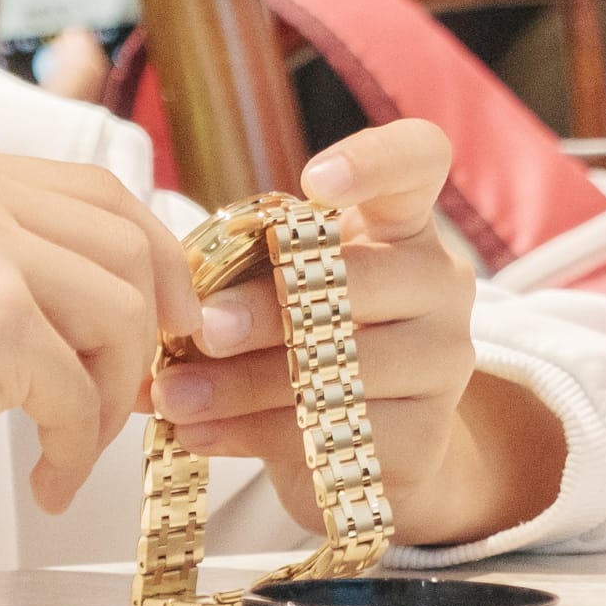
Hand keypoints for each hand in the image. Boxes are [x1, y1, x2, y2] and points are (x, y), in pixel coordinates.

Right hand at [0, 143, 194, 523]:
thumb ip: (4, 263)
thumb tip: (118, 305)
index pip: (99, 192)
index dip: (151, 258)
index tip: (165, 320)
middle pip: (127, 244)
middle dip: (152, 326)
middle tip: (144, 390)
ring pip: (121, 314)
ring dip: (114, 394)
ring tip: (75, 441)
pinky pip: (81, 392)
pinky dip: (77, 446)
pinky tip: (47, 478)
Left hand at [151, 120, 566, 546]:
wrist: (363, 446)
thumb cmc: (305, 339)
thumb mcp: (277, 291)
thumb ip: (236, 276)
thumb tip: (162, 296)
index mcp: (402, 223)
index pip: (419, 159)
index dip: (373, 161)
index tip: (315, 182)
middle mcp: (439, 282)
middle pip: (361, 280)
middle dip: (267, 307)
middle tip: (201, 328)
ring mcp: (444, 361)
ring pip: (339, 367)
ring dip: (241, 384)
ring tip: (172, 396)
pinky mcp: (427, 436)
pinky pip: (334, 432)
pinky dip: (252, 435)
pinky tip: (200, 434)